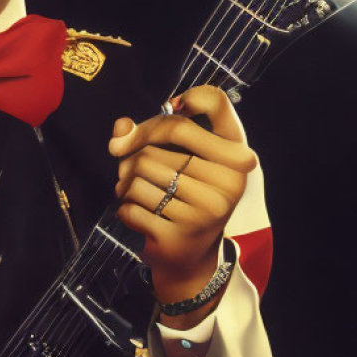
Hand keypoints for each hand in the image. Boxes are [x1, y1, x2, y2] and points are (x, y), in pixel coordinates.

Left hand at [109, 86, 256, 324]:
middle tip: (130, 166)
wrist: (190, 258)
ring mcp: (207, 209)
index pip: (216, 102)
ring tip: (132, 191)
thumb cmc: (185, 194)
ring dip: (124, 181)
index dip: (189, 97)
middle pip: (157, 142)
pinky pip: (130, 205)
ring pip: (139, 172)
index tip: (172, 107)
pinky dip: (124, 208)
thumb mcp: (179, 159)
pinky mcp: (180, 234)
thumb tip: (120, 129)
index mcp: (236, 155)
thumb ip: (149, 133)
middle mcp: (229, 180)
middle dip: (133, 152)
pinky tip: (136, 214)